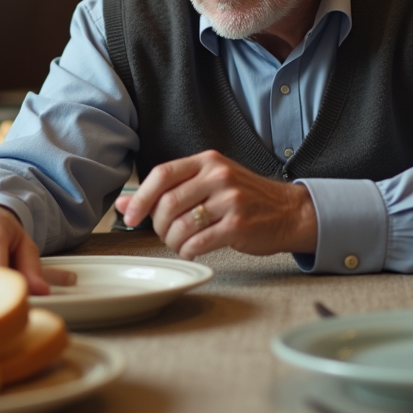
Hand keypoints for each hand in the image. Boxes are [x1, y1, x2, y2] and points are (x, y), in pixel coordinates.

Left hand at [114, 150, 317, 259]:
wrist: (289, 211)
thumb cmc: (244, 198)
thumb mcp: (207, 184)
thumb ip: (167, 191)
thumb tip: (123, 203)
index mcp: (207, 161)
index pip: (162, 174)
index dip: (140, 197)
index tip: (131, 216)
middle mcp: (219, 176)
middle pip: (168, 203)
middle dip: (158, 225)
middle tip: (164, 234)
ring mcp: (231, 200)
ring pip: (182, 225)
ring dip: (173, 241)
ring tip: (180, 244)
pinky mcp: (239, 225)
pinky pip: (199, 242)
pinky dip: (188, 251)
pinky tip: (192, 250)